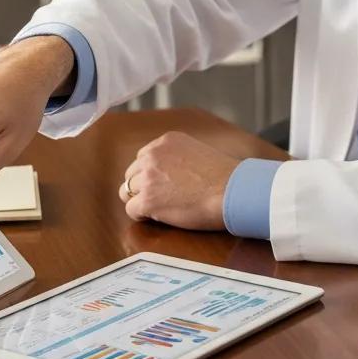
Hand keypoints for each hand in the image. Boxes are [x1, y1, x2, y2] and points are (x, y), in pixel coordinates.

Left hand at [118, 132, 238, 229]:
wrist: (231, 191)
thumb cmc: (223, 176)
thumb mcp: (197, 152)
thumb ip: (176, 157)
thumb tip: (167, 173)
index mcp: (166, 141)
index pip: (142, 157)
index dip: (150, 174)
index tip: (162, 184)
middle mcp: (152, 155)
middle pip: (131, 174)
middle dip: (142, 186)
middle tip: (160, 198)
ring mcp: (147, 177)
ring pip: (127, 192)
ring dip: (141, 200)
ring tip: (160, 208)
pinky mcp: (147, 200)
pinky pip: (131, 210)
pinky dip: (141, 216)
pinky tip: (158, 217)